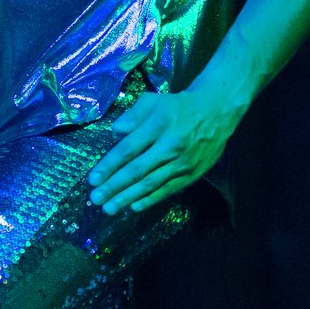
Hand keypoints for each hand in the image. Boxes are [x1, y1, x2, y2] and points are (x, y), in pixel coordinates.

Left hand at [87, 90, 241, 214]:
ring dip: (127, 197)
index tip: (93, 179)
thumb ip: (134, 114)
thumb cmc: (179, 106)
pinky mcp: (191, 174)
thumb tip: (115, 131)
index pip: (128, 149)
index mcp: (158, 124)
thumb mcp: (155, 100)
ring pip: (151, 183)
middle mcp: (170, 145)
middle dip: (114, 186)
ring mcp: (182, 162)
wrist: (217, 112)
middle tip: (96, 199)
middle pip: (137, 170)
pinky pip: (167, 190)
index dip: (109, 166)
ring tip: (109, 208)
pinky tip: (134, 206)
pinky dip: (150, 200)